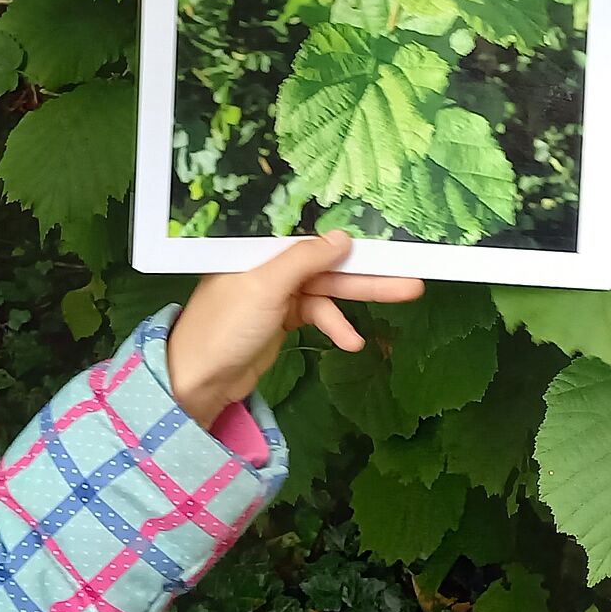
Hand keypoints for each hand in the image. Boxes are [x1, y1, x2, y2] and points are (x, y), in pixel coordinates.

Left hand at [165, 231, 423, 427]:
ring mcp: (275, 292)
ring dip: (358, 299)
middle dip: (367, 268)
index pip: (308, 231)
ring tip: (406, 296)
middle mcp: (268, 263)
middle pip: (325, 261)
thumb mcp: (265, 287)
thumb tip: (343, 236)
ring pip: (327, 288)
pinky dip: (335, 325)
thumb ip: (304, 260)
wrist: (198, 381)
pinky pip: (318, 314)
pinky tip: (352, 342)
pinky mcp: (281, 319)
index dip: (345, 230)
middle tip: (412, 269)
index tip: (385, 230)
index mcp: (258, 246)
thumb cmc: (224, 326)